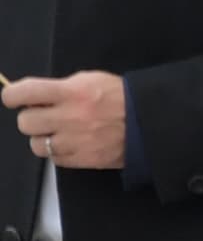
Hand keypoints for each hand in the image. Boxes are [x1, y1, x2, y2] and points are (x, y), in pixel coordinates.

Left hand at [5, 70, 127, 172]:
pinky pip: (55, 159)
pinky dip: (59, 152)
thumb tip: (32, 97)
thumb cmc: (120, 97)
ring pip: (37, 144)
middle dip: (32, 118)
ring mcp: (76, 141)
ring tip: (59, 132)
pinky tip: (72, 144)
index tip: (14, 98)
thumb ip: (59, 88)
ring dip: (44, 138)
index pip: (23, 93)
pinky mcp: (84, 159)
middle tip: (45, 116)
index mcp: (71, 92)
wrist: (151, 122)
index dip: (12, 95)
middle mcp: (70, 117)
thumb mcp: (89, 80)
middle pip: (25, 122)